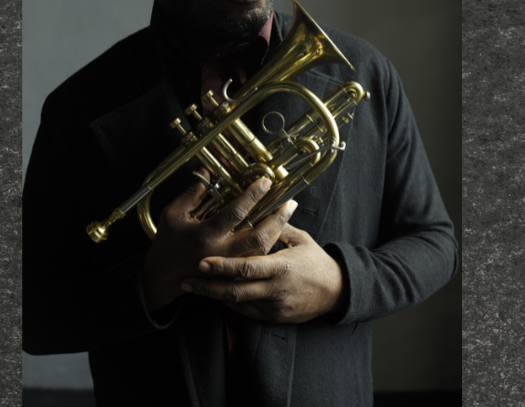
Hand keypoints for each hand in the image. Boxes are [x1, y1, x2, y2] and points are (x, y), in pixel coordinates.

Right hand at [141, 172, 296, 312]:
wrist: (165, 273)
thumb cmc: (168, 240)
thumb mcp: (173, 213)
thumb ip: (192, 193)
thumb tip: (207, 171)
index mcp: (204, 235)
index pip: (234, 213)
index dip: (252, 196)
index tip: (265, 181)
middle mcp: (220, 252)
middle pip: (257, 237)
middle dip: (276, 218)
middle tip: (289, 202)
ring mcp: (228, 266)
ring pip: (261, 250)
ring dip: (277, 231)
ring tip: (287, 212)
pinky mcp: (232, 273)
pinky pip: (256, 260)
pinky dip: (269, 244)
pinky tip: (276, 230)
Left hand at [180, 224, 347, 323]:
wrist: (337, 292)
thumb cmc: (317, 262)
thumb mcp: (300, 240)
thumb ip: (277, 226)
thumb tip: (261, 206)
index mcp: (281, 267)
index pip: (246, 267)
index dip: (222, 266)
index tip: (202, 261)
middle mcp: (275, 289)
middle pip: (235, 291)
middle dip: (208, 286)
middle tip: (187, 279)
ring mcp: (274, 306)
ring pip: (237, 304)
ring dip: (214, 295)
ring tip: (193, 287)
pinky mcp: (274, 318)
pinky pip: (247, 312)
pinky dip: (231, 303)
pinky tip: (217, 294)